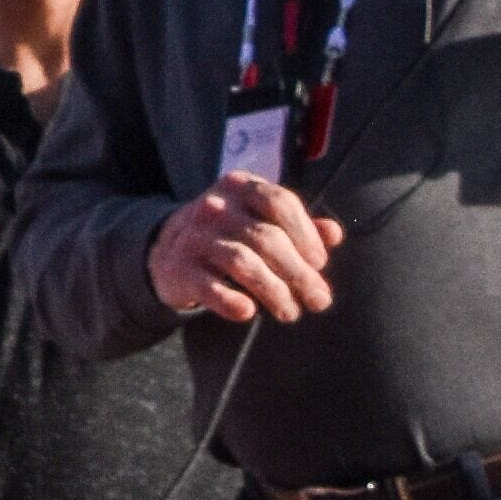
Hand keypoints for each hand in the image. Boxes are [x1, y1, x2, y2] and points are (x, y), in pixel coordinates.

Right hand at [150, 177, 343, 326]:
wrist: (166, 250)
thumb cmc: (228, 234)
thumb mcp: (258, 219)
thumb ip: (297, 226)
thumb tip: (334, 233)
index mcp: (240, 187)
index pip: (280, 202)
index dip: (306, 234)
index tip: (320, 264)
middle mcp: (216, 207)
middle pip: (267, 238)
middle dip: (299, 273)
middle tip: (319, 300)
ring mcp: (195, 237)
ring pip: (242, 262)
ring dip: (274, 291)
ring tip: (291, 312)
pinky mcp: (180, 269)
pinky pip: (209, 286)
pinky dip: (230, 300)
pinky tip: (248, 312)